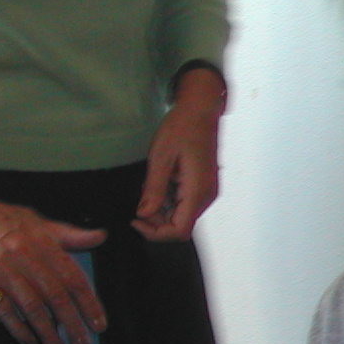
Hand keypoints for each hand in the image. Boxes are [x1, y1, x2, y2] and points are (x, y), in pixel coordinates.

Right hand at [0, 192, 106, 343]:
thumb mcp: (36, 220)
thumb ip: (68, 234)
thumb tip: (100, 237)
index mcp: (44, 243)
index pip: (74, 277)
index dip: (89, 303)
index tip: (99, 324)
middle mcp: (26, 256)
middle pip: (56, 297)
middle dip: (73, 325)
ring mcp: (3, 268)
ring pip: (32, 306)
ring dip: (48, 332)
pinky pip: (3, 308)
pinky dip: (17, 327)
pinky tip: (29, 341)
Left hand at [134, 65, 224, 240]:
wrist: (200, 111)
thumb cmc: (181, 128)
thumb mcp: (161, 157)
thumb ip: (153, 189)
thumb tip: (144, 214)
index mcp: (197, 191)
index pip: (180, 231)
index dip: (156, 232)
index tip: (136, 218)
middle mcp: (206, 196)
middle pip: (181, 226)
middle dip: (156, 222)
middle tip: (139, 201)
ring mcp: (207, 192)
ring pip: (182, 216)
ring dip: (162, 211)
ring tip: (149, 188)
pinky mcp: (204, 187)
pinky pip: (185, 204)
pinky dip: (169, 202)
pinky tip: (160, 184)